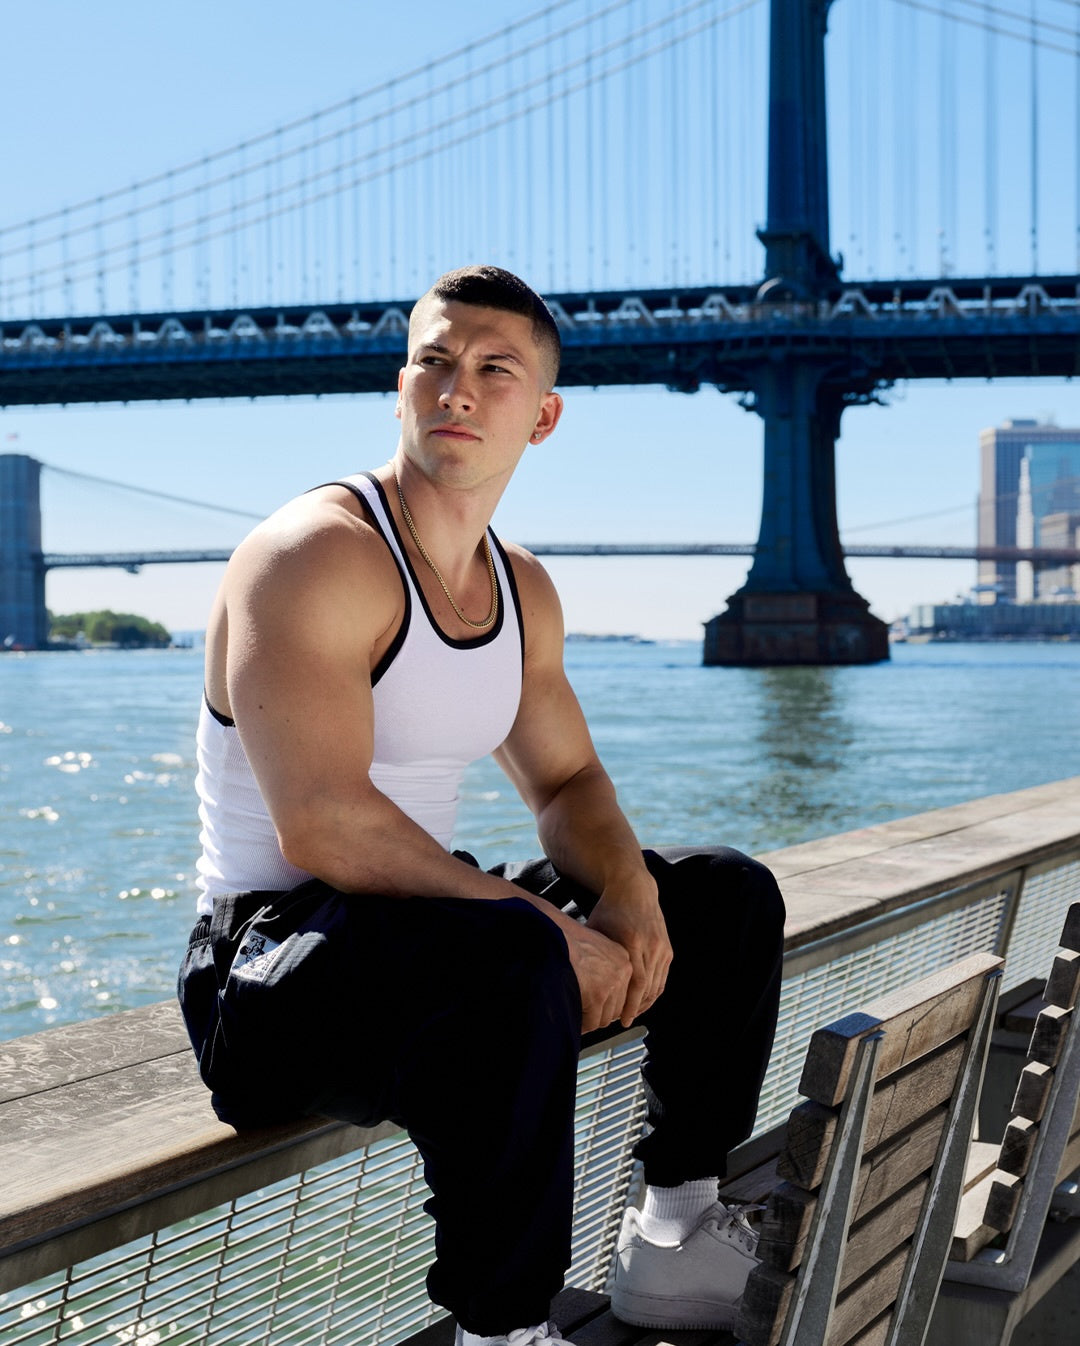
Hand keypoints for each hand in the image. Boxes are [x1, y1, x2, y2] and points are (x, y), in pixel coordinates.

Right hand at [558, 920, 632, 1033]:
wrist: (550, 936)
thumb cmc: (562, 937)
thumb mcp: (590, 945)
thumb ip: (600, 962)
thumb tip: (597, 981)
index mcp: (621, 956)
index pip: (623, 989)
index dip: (607, 999)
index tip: (597, 1003)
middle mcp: (621, 970)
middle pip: (617, 1006)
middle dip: (600, 1011)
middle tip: (585, 1011)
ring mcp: (611, 984)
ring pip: (605, 1017)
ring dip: (590, 1018)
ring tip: (576, 1014)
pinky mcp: (597, 996)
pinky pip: (591, 1022)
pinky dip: (581, 1024)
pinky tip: (572, 1018)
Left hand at [586, 883, 671, 1026]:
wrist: (634, 890)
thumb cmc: (610, 910)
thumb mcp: (596, 930)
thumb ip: (590, 953)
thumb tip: (571, 976)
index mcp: (632, 942)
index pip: (635, 982)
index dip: (629, 1005)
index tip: (622, 1021)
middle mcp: (651, 945)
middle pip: (647, 987)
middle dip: (636, 1008)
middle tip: (624, 1021)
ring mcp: (661, 948)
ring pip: (657, 985)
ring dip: (646, 1003)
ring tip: (632, 1014)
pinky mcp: (667, 949)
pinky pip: (663, 978)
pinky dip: (654, 992)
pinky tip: (643, 1001)